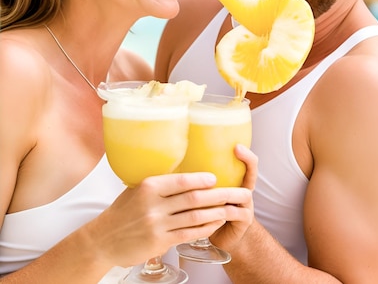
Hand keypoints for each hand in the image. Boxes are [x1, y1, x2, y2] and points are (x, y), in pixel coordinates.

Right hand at [88, 171, 245, 267]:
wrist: (103, 240)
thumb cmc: (122, 211)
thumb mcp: (137, 190)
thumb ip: (160, 184)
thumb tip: (185, 173)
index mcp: (148, 187)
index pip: (181, 181)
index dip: (201, 179)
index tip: (215, 177)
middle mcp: (153, 205)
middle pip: (193, 198)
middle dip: (219, 195)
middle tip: (236, 192)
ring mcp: (157, 225)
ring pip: (195, 217)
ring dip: (216, 212)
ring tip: (231, 208)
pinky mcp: (159, 243)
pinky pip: (189, 234)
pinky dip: (205, 228)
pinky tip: (215, 223)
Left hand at [208, 144, 257, 252]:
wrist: (224, 239)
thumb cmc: (211, 213)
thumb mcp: (208, 193)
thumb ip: (202, 180)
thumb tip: (177, 162)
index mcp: (238, 183)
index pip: (249, 164)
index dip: (246, 155)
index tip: (236, 145)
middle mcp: (245, 192)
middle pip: (251, 174)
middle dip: (246, 161)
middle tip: (236, 149)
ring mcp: (247, 206)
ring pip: (243, 193)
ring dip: (227, 189)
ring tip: (214, 186)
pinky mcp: (243, 221)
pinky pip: (233, 213)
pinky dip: (219, 210)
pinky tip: (207, 209)